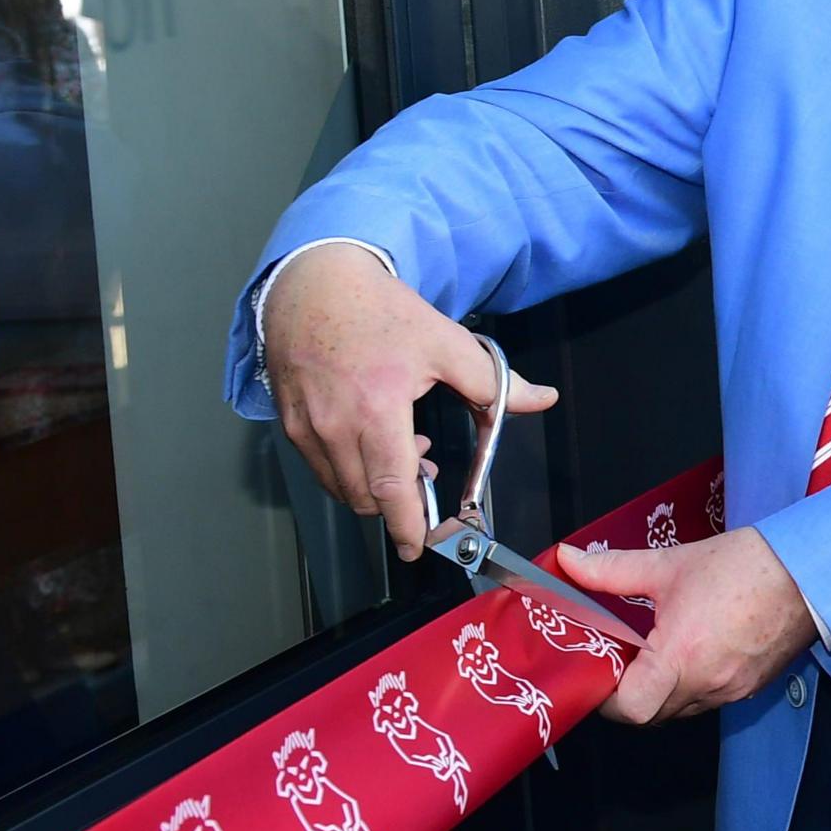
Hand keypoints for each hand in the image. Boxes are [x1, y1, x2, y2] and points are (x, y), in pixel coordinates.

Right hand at [261, 245, 558, 560]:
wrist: (316, 283)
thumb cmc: (380, 311)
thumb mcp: (447, 342)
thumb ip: (495, 382)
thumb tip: (541, 400)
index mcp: (376, 407)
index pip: (390, 486)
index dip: (407, 524)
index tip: (418, 547)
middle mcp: (333, 424)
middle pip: (366, 496)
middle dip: (399, 501)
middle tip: (425, 475)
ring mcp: (305, 426)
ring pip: (341, 487)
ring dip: (374, 486)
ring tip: (403, 450)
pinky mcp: (289, 422)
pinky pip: (320, 467)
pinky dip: (348, 469)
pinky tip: (371, 438)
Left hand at [558, 529, 820, 724]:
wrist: (811, 571)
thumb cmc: (745, 566)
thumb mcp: (669, 565)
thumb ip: (611, 569)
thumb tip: (567, 560)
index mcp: (680, 657)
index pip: (627, 708)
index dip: (605, 696)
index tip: (599, 669)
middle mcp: (706, 684)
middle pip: (649, 715)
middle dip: (629, 694)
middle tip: (623, 658)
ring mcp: (731, 691)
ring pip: (678, 710)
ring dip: (661, 691)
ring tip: (658, 652)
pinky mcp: (751, 688)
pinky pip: (707, 700)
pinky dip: (691, 685)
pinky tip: (694, 651)